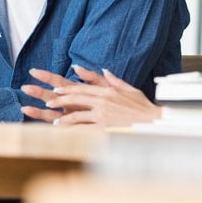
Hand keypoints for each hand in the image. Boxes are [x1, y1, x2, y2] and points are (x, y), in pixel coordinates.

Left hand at [21, 66, 161, 127]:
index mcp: (107, 91)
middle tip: (48, 101)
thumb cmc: (142, 106)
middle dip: (59, 99)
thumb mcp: (129, 89)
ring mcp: (102, 115)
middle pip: (75, 98)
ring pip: (76, 114)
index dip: (67, 89)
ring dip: (62, 117)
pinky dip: (72, 129)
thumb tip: (104, 70)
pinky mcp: (104, 128)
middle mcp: (102, 101)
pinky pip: (84, 128)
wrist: (153, 122)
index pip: (82, 88)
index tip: (56, 90)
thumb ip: (113, 80)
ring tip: (53, 119)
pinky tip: (64, 131)